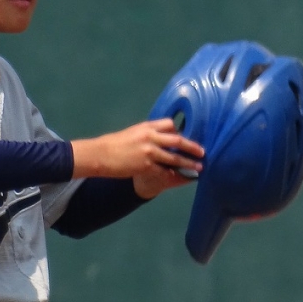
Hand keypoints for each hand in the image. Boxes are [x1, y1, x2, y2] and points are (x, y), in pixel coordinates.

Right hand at [71, 118, 203, 197]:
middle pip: (177, 139)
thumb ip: (147, 134)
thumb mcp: (132, 133)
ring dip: (188, 162)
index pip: (169, 124)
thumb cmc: (113, 144)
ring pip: (174, 157)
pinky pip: (165, 170)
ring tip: (199, 167)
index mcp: (146, 127)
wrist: (100, 154)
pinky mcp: (146, 165)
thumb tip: (160, 138)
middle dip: (191, 146)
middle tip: (202, 151)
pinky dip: (174, 174)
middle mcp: (150, 137)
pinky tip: (181, 177)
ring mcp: (149, 151)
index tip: (186, 136)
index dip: (179, 131)